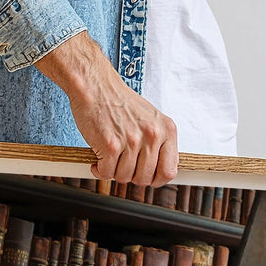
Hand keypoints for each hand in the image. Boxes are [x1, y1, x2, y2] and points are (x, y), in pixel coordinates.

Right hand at [36, 31, 177, 186]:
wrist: (96, 86)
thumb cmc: (120, 104)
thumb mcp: (150, 120)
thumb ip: (158, 145)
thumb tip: (160, 172)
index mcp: (166, 129)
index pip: (169, 171)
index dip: (155, 179)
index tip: (146, 176)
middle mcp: (152, 135)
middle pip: (144, 179)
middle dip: (130, 175)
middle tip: (122, 162)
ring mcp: (132, 140)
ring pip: (124, 178)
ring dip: (113, 171)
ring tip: (110, 155)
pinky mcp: (111, 145)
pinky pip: (107, 173)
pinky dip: (99, 169)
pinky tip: (99, 157)